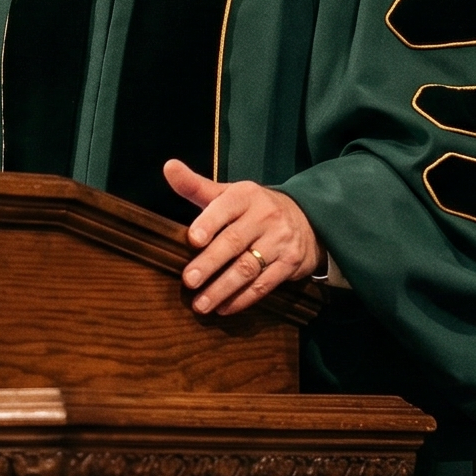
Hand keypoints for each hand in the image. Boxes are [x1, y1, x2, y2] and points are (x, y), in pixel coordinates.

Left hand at [166, 161, 319, 314]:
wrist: (306, 218)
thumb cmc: (253, 208)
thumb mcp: (228, 194)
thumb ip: (196, 186)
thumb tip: (168, 167)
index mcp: (246, 196)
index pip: (225, 208)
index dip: (209, 223)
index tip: (193, 239)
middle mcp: (265, 216)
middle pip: (234, 242)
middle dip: (210, 263)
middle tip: (189, 280)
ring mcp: (280, 241)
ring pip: (248, 268)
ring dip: (222, 288)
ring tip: (201, 303)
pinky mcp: (290, 263)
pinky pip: (264, 284)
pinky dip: (243, 299)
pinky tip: (224, 308)